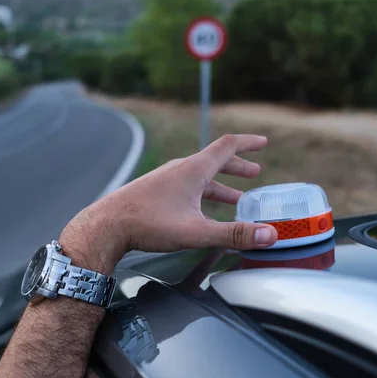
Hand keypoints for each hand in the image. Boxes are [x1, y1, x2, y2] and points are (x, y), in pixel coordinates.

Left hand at [59, 134, 277, 270]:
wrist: (106, 225)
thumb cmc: (149, 223)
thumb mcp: (197, 232)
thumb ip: (234, 234)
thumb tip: (269, 235)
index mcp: (194, 170)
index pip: (227, 146)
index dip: (248, 143)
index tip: (263, 142)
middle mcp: (180, 169)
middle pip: (215, 161)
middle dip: (237, 167)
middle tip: (254, 173)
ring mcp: (165, 179)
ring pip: (200, 177)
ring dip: (220, 185)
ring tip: (234, 199)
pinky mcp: (155, 192)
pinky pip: (186, 187)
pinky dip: (202, 194)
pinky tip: (201, 212)